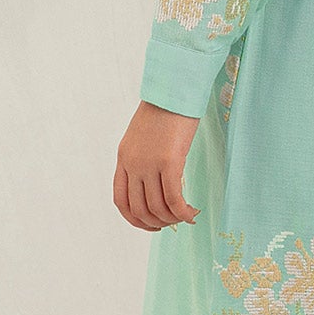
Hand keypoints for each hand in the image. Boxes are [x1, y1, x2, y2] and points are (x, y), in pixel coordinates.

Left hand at [115, 100, 201, 230]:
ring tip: (186, 216)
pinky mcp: (170, 161)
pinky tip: (193, 212)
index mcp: (123, 158)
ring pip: (158, 207)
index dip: (135, 220)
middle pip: (140, 209)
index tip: (151, 225)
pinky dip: (183, 212)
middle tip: (173, 223)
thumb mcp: (144, 136)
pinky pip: (174, 199)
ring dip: (173, 219)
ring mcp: (149, 164)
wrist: (174, 89)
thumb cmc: (164, 110)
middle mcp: (133, 164)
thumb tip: (156, 181)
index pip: (121, 201)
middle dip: (157, 223)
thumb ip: (143, 158)